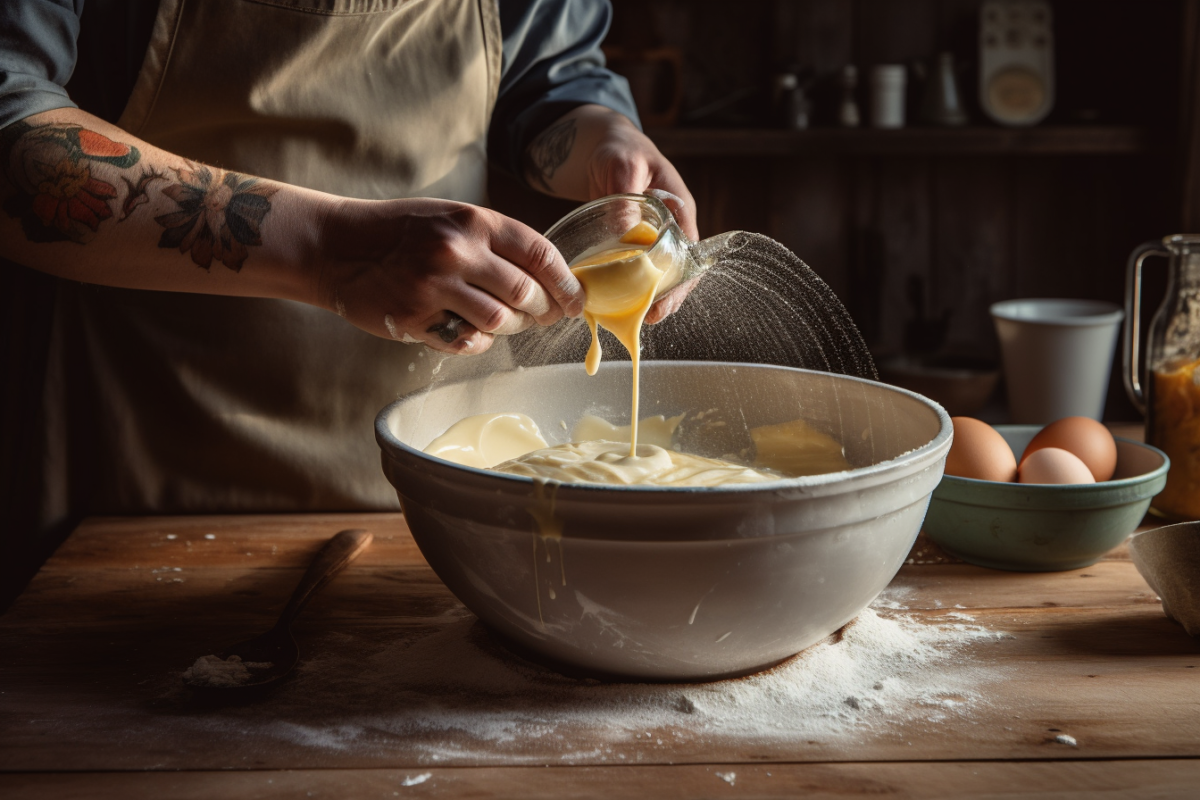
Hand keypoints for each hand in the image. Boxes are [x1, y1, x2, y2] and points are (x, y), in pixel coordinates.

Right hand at [313, 198, 584, 352]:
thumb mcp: (451, 218)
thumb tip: (549, 277)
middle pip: (526, 294)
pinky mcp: (414, 317)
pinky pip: (466, 341)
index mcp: (473, 221)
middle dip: (542, 311)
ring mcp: (434, 286)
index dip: (566, 283)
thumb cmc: (400, 232)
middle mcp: (457, 251)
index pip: (541, 254)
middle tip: (541, 316)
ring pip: (500, 321)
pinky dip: (477, 342)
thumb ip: (496, 242)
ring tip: (501, 322)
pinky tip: (466, 329)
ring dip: (510, 328)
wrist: (335, 245)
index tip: (576, 301)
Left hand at [586, 124, 698, 325]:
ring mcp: (649, 236)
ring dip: (647, 296)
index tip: (665, 302)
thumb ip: (626, 193)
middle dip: (667, 298)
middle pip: (677, 270)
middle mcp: (669, 226)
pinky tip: (614, 302)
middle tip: (650, 318)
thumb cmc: (617, 148)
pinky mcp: (630, 242)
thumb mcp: (622, 164)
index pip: (689, 253)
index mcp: (678, 208)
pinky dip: (627, 286)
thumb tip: (626, 229)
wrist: (600, 146)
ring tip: (635, 319)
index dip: (681, 282)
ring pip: (656, 274)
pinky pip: (634, 269)